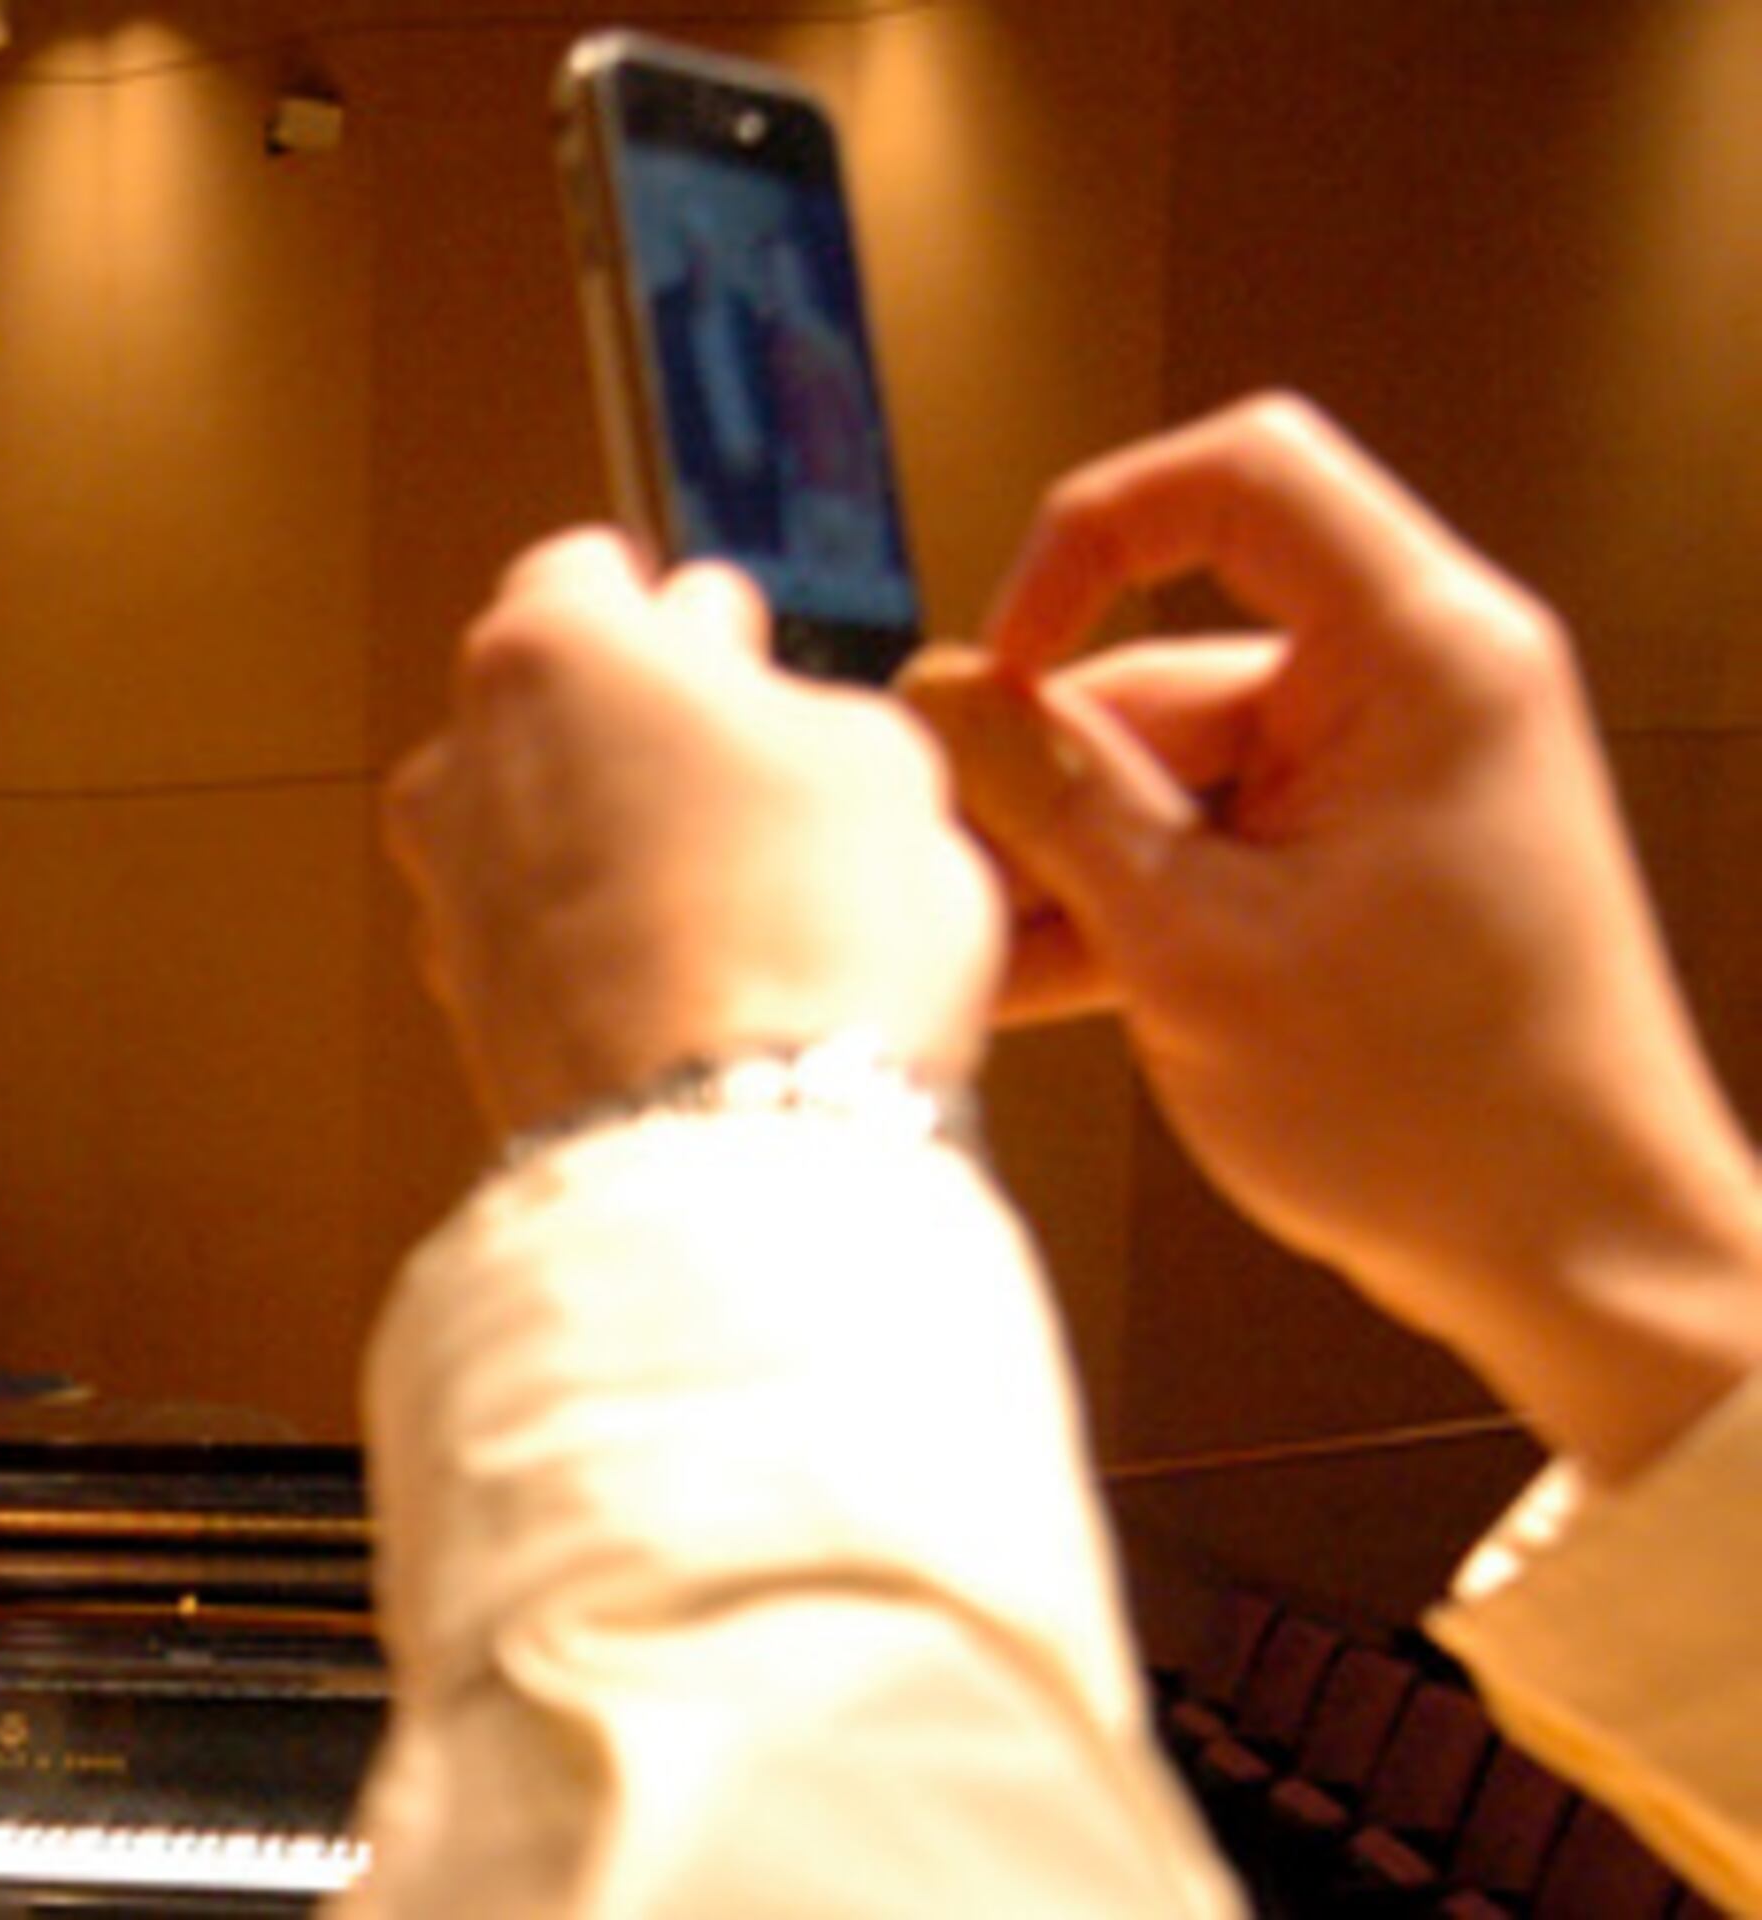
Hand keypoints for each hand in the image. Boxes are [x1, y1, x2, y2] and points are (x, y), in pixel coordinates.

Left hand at [384, 529, 999, 1143]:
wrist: (736, 1139)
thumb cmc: (812, 924)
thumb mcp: (874, 754)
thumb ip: (792, 698)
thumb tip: (757, 700)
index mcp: (549, 648)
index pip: (585, 573)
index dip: (672, 608)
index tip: (728, 641)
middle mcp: (462, 755)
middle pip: (548, 703)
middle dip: (637, 721)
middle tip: (749, 767)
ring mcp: (445, 884)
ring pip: (537, 823)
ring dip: (615, 834)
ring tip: (733, 890)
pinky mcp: (459, 999)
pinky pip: (536, 930)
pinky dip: (596, 935)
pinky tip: (691, 972)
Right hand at [914, 393, 1761, 1475]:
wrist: (1577, 1256)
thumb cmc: (1445, 1114)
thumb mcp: (1192, 947)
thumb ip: (1054, 800)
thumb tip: (940, 694)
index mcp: (1421, 658)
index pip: (1239, 479)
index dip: (1091, 535)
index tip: (1004, 660)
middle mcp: (1414, 690)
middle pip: (1165, 664)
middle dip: (1038, 776)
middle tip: (924, 870)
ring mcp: (1386, 780)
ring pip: (1163, 774)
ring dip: (1058, 863)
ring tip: (964, 959)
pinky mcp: (1359, 861)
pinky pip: (1204, 843)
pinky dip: (1118, 905)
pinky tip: (1019, 977)